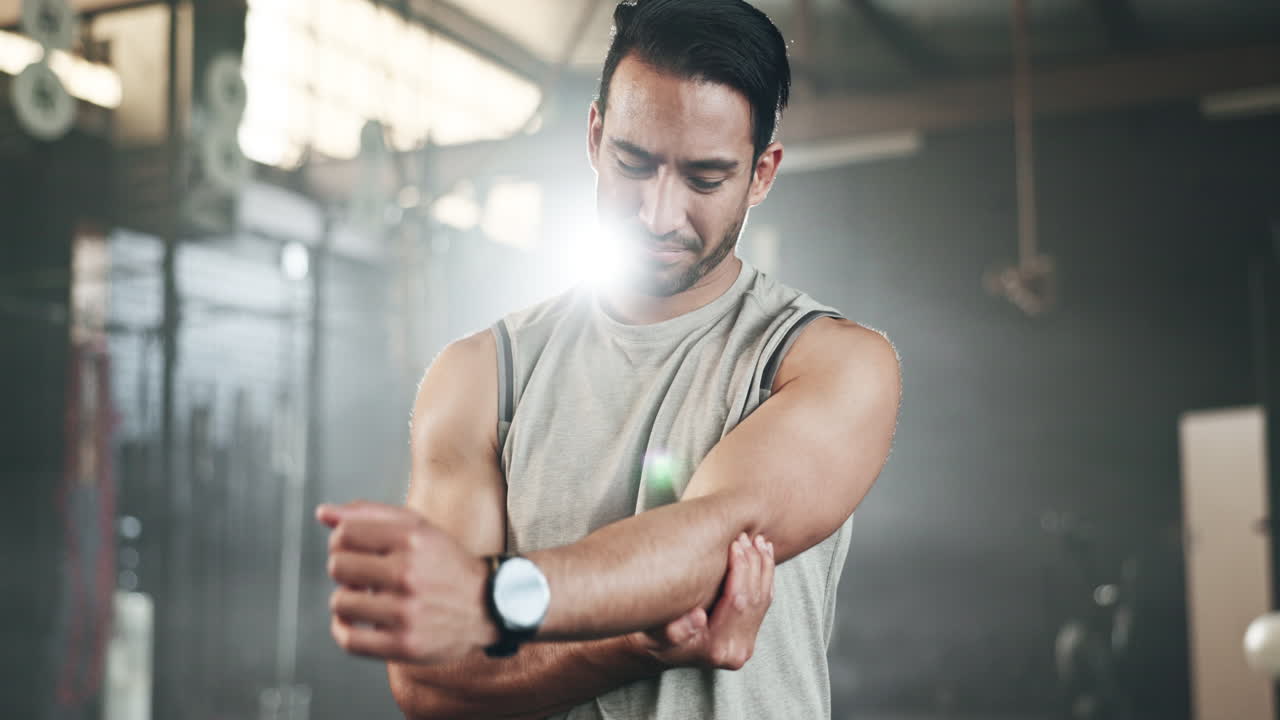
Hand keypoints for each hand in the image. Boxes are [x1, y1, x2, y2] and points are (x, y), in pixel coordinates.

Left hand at [317, 501, 496, 663]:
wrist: (488, 605)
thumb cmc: (447, 565)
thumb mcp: (417, 527)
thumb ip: (370, 514)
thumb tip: (323, 513)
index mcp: (412, 539)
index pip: (345, 533)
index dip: (342, 541)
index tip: (355, 549)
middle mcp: (409, 574)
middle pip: (338, 566)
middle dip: (345, 569)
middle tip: (364, 574)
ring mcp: (406, 612)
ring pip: (340, 602)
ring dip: (348, 599)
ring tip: (367, 596)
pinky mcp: (403, 644)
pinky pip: (349, 639)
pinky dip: (343, 629)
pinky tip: (357, 620)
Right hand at [632, 533, 774, 670]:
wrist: (662, 649)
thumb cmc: (655, 639)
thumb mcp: (655, 636)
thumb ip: (674, 631)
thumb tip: (698, 616)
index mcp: (716, 648)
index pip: (736, 601)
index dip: (739, 570)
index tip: (735, 544)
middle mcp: (736, 649)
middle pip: (754, 599)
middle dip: (752, 564)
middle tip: (746, 536)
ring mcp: (746, 643)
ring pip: (764, 598)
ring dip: (763, 567)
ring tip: (759, 541)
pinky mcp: (749, 634)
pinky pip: (764, 601)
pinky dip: (766, 576)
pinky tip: (764, 556)